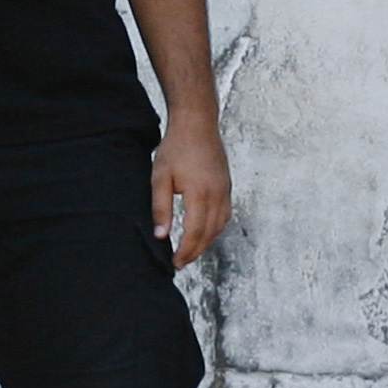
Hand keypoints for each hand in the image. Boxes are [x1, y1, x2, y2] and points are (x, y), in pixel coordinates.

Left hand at [153, 112, 231, 267]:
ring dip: (206, 242)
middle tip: (181, 263)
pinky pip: (225, 214)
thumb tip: (161, 235)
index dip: (186, 250)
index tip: (175, 262)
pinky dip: (215, 228)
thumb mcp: (160, 177)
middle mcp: (217, 194)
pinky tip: (205, 232)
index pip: (195, 232)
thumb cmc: (176, 148)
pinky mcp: (227, 186)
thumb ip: (161, 208)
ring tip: (191, 251)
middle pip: (209, 233)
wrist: (197, 124)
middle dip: (195, 251)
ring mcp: (225, 190)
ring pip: (220, 226)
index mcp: (200, 193)